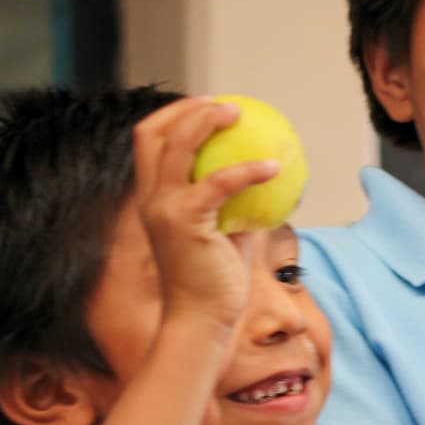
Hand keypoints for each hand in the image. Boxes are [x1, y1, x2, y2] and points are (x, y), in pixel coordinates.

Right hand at [132, 97, 278, 333]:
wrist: (200, 320)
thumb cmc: (216, 281)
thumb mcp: (225, 234)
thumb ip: (235, 204)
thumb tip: (267, 178)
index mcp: (153, 198)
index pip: (149, 142)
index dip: (174, 115)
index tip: (209, 106)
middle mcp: (150, 198)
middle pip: (152, 133)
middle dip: (185, 108)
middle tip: (226, 105)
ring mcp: (163, 208)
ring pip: (178, 146)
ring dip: (208, 121)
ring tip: (242, 115)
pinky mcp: (184, 221)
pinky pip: (219, 182)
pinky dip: (248, 169)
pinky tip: (275, 167)